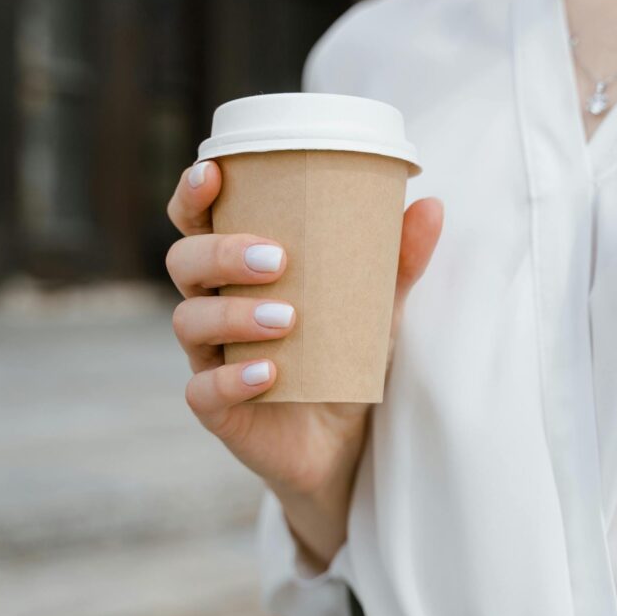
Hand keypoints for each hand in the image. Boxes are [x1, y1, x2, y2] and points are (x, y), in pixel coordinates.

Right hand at [166, 160, 442, 567]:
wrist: (344, 442)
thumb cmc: (344, 357)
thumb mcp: (377, 306)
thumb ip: (399, 260)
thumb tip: (432, 206)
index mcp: (239, 271)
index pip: (196, 222)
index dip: (192, 195)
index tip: (213, 173)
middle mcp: (214, 306)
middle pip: (184, 262)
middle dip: (221, 252)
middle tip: (277, 259)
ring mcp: (210, 358)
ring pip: (189, 321)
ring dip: (233, 313)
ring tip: (288, 318)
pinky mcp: (218, 410)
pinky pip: (204, 391)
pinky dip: (232, 378)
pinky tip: (268, 373)